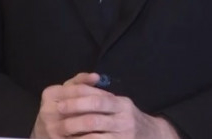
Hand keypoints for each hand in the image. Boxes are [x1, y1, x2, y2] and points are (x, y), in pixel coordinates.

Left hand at [30, 72, 179, 138]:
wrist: (153, 136)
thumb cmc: (127, 118)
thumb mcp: (118, 103)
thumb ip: (100, 93)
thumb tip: (87, 78)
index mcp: (122, 104)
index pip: (97, 99)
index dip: (77, 101)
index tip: (60, 103)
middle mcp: (125, 119)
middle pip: (94, 118)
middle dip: (73, 117)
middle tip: (58, 116)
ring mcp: (124, 135)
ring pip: (94, 135)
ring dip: (75, 133)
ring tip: (61, 131)